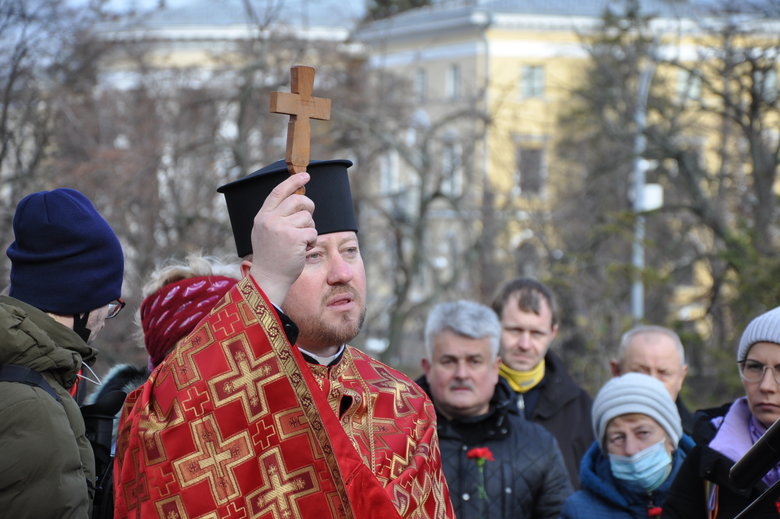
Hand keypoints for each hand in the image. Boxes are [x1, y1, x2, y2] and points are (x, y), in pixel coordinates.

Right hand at [249, 172, 316, 305]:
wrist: (268, 279)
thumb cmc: (271, 257)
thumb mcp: (266, 232)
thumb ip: (277, 216)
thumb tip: (297, 199)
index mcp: (262, 217)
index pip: (279, 192)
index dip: (293, 181)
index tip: (305, 175)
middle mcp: (270, 220)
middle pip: (299, 201)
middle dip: (309, 208)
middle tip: (308, 220)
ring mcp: (282, 228)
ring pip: (308, 218)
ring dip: (309, 229)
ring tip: (299, 242)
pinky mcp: (295, 238)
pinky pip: (313, 232)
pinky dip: (311, 241)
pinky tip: (302, 250)